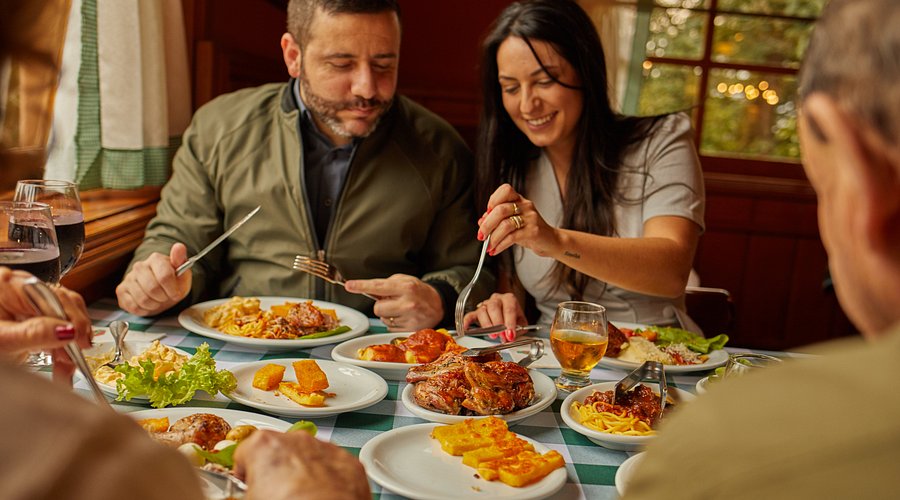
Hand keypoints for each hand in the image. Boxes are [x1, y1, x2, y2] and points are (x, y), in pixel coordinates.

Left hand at [0, 267, 92, 383]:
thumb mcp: (1, 341)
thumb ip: (34, 334)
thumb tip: (68, 330)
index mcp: (8, 285)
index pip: (53, 297)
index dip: (72, 320)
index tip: (81, 343)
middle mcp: (20, 289)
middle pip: (62, 304)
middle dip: (72, 334)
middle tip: (73, 360)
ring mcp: (26, 303)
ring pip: (64, 317)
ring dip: (70, 344)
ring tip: (65, 368)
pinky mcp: (29, 318)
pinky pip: (56, 327)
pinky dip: (62, 347)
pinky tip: (61, 363)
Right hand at [117, 243, 191, 315]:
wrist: (162, 290)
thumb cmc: (173, 282)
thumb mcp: (182, 273)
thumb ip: (181, 260)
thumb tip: (179, 247)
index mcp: (156, 259)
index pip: (165, 277)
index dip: (173, 290)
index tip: (176, 293)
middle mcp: (139, 266)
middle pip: (152, 289)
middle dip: (163, 297)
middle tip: (166, 297)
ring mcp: (128, 278)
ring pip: (142, 299)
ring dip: (154, 304)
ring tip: (158, 300)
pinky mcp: (121, 291)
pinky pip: (133, 306)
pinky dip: (144, 310)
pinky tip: (148, 304)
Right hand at [233, 429, 369, 499]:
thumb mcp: (250, 498)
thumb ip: (246, 491)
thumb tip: (249, 494)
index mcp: (265, 444)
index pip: (245, 453)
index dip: (246, 473)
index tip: (248, 486)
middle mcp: (297, 439)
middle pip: (279, 450)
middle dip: (276, 470)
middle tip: (275, 495)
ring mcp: (325, 448)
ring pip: (308, 456)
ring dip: (303, 472)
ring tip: (300, 497)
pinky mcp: (349, 463)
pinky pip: (332, 466)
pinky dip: (328, 479)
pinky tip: (322, 496)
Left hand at [345, 274, 442, 330]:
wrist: (438, 304)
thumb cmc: (418, 291)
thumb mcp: (404, 280)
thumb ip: (386, 284)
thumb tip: (367, 290)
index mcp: (405, 287)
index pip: (378, 286)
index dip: (361, 286)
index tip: (349, 285)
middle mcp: (407, 303)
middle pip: (377, 308)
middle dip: (381, 305)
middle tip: (392, 301)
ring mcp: (409, 318)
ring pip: (383, 319)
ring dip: (388, 314)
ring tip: (401, 309)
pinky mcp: (410, 330)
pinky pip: (390, 327)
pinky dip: (394, 322)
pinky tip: (404, 317)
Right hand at [462, 292, 526, 341]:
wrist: (507, 316)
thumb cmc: (514, 318)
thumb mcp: (521, 323)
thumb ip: (519, 329)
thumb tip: (513, 336)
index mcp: (509, 299)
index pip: (509, 309)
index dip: (510, 323)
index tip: (510, 335)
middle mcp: (496, 299)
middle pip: (494, 307)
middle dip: (498, 324)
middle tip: (502, 336)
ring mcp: (485, 305)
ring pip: (483, 311)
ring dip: (488, 325)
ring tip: (493, 336)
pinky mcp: (476, 312)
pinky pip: (469, 315)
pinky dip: (466, 322)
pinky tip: (465, 328)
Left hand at [478, 184, 560, 257]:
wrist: (550, 241)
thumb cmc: (529, 230)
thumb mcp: (512, 223)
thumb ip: (497, 220)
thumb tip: (481, 222)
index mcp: (519, 200)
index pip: (505, 190)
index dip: (493, 200)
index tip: (486, 213)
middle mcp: (525, 205)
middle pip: (501, 210)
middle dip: (487, 225)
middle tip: (481, 235)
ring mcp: (530, 218)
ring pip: (505, 225)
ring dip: (493, 238)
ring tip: (488, 246)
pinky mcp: (533, 231)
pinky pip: (512, 237)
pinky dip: (500, 245)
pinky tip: (495, 250)